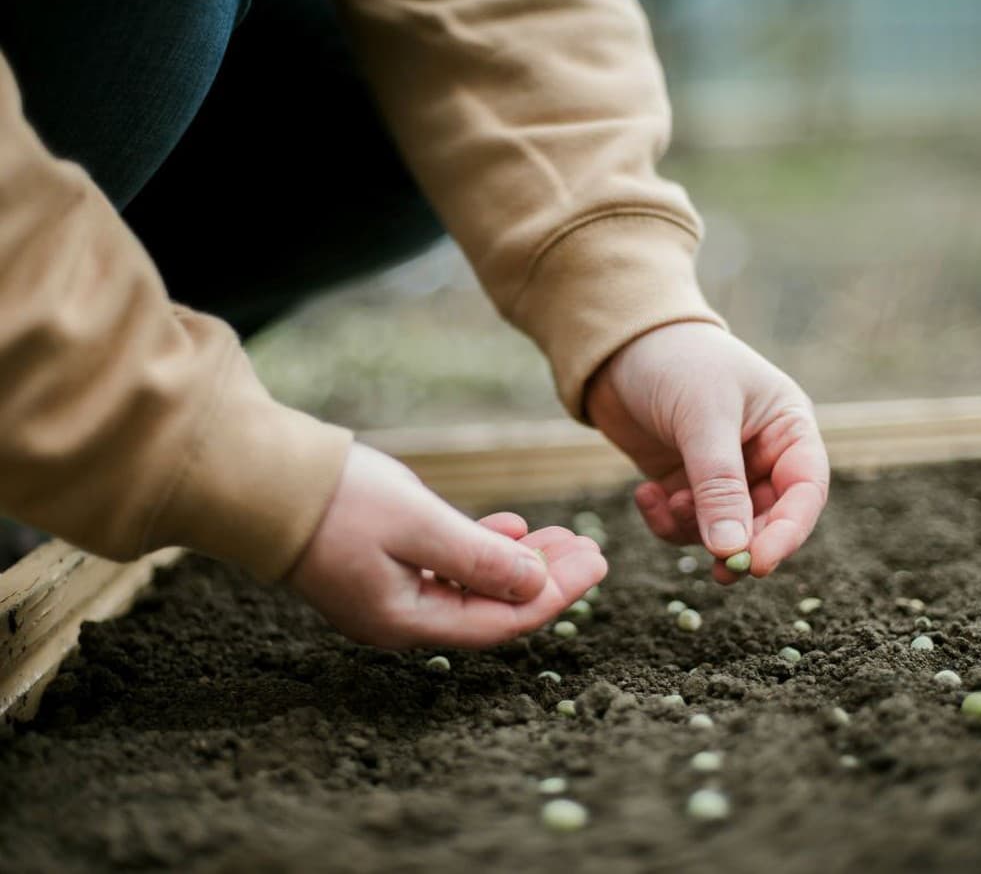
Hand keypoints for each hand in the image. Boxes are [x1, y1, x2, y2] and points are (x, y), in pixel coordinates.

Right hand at [287, 443, 605, 648]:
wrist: (259, 480)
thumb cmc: (335, 502)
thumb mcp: (418, 525)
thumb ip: (480, 558)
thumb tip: (537, 585)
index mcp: (407, 621)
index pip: (502, 622)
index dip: (556, 594)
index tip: (597, 562)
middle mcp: (399, 618)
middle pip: (492, 610)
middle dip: (546, 579)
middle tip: (591, 547)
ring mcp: (387, 594)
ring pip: (473, 587)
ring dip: (518, 562)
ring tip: (561, 537)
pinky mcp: (378, 566)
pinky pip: (446, 568)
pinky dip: (482, 549)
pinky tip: (509, 528)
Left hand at [586, 322, 828, 583]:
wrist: (616, 346)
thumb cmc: (676, 361)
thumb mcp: (702, 418)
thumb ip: (719, 485)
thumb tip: (732, 551)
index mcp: (788, 428)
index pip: (805, 490)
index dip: (788, 532)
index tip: (760, 564)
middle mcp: (763, 455)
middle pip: (768, 520)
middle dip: (740, 543)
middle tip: (718, 568)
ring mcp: (724, 473)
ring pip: (725, 530)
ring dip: (696, 530)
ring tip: (668, 501)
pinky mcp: (685, 484)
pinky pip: (687, 524)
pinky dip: (667, 521)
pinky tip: (645, 494)